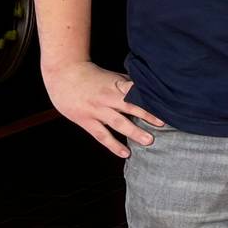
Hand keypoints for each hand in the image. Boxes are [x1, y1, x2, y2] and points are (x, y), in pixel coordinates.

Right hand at [44, 60, 165, 157]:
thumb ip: (127, 84)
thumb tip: (147, 89)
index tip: (164, 103)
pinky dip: (114, 145)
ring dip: (134, 132)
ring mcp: (96, 110)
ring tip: (148, 141)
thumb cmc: (90, 74)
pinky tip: (125, 153)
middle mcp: (107, 97)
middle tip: (163, 124)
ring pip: (117, 123)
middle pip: (130, 107)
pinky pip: (101, 135)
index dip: (148, 97)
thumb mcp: (111, 75)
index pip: (135, 91)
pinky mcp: (86, 121)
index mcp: (115, 84)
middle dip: (147, 116)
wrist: (63, 74)